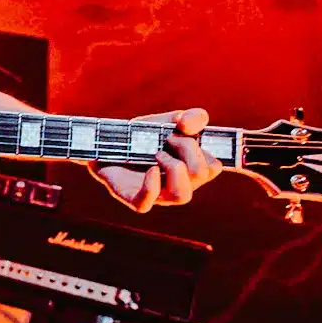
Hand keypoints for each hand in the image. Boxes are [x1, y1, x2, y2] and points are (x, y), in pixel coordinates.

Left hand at [90, 108, 219, 212]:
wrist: (108, 143)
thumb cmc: (143, 137)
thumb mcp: (168, 121)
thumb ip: (190, 118)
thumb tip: (188, 125)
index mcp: (191, 168)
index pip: (213, 167)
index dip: (203, 148)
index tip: (184, 133)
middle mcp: (178, 184)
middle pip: (200, 175)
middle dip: (188, 149)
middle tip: (168, 139)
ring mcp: (157, 195)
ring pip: (182, 196)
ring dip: (174, 168)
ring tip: (158, 154)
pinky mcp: (133, 198)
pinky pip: (145, 204)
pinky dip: (151, 186)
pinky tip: (150, 169)